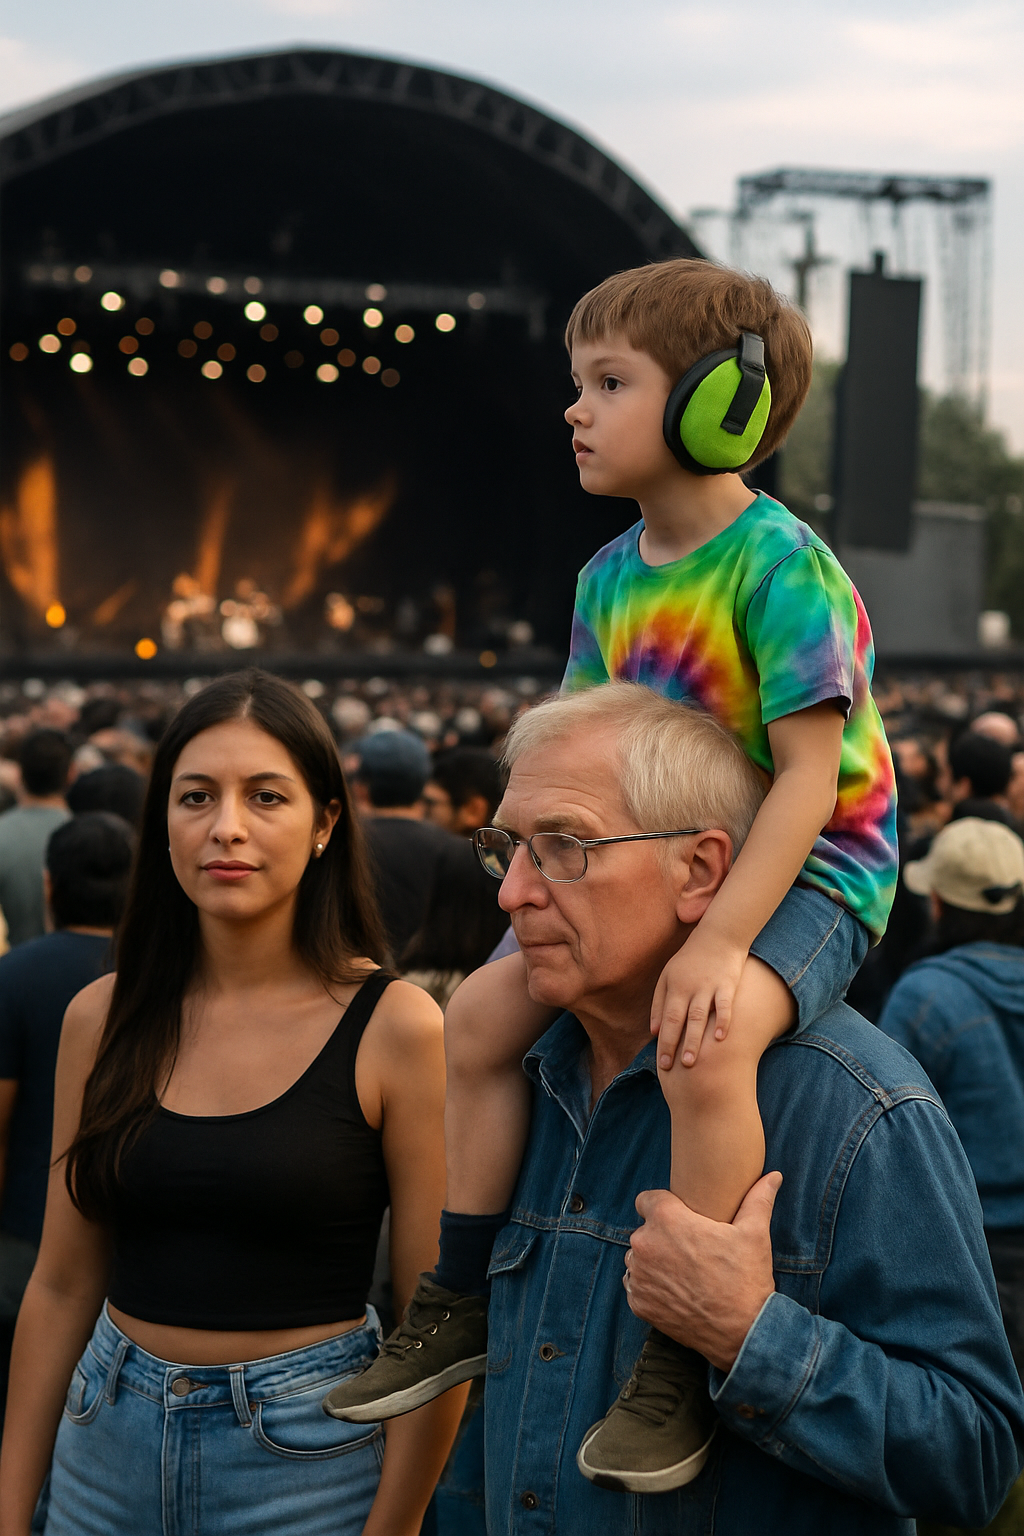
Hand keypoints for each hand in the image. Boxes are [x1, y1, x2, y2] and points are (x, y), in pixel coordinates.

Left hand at [623, 1175, 780, 1372]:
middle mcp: (644, 1244)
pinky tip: (676, 1291)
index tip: (681, 1219)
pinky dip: (651, 1288)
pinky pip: (637, 1285)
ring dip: (654, 1262)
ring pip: (638, 1258)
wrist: (743, 1332)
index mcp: (666, 1219)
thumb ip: (758, 1198)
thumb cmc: (746, 1278)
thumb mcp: (755, 1232)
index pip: (647, 1199)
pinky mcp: (638, 1303)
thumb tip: (774, 1176)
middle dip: (662, 1236)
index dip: (664, 1207)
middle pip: (645, 1230)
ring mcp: (638, 1276)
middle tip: (690, 1250)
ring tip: (684, 1272)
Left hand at [651, 931, 747, 1069]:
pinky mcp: (728, 984)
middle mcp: (689, 987)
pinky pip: (725, 1006)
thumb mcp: (669, 976)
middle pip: (680, 1020)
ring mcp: (709, 986)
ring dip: (694, 1040)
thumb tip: (654, 1031)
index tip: (662, 1063)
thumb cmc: (691, 959)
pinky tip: (720, 1039)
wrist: (719, 935)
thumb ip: (660, 1002)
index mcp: (674, 986)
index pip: (667, 1019)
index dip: (664, 1041)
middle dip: (675, 1045)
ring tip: (691, 1063)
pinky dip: (723, 1022)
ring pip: (700, 1017)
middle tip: (671, 1068)